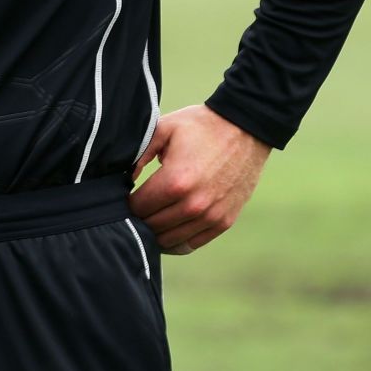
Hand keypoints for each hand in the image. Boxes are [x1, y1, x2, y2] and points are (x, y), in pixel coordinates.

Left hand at [128, 104, 271, 254]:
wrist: (246, 129)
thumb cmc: (200, 126)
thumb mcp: (164, 129)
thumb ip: (139, 154)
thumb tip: (124, 178)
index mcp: (175, 181)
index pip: (138, 208)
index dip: (126, 203)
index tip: (125, 195)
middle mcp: (194, 204)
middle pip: (152, 226)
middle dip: (138, 218)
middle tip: (135, 207)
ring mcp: (211, 216)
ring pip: (170, 240)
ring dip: (155, 232)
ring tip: (150, 217)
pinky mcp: (224, 221)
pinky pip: (192, 243)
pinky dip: (176, 240)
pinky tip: (167, 228)